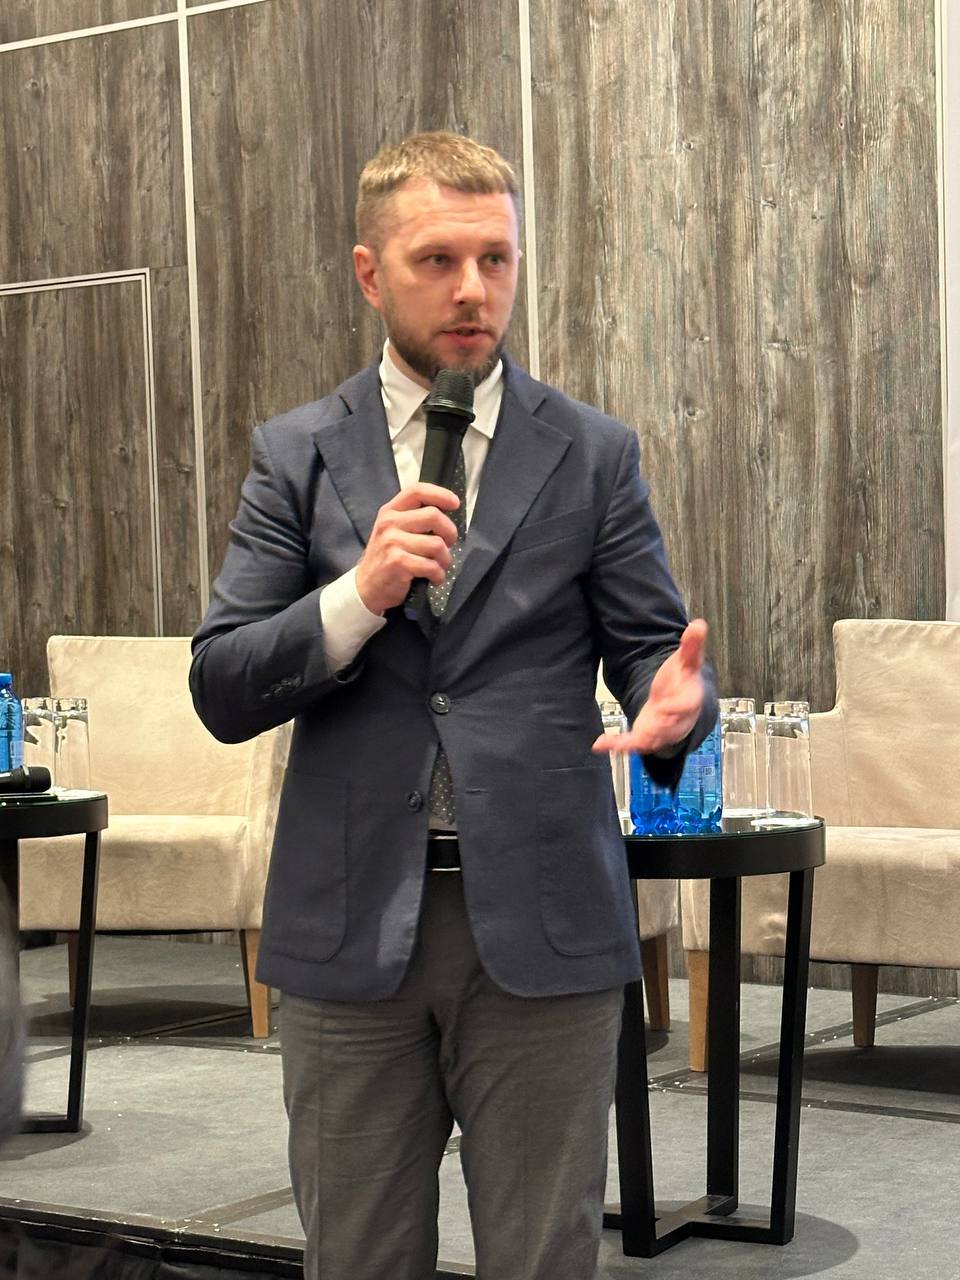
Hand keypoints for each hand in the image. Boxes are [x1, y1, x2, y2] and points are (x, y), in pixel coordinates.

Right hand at [356, 483, 460, 615]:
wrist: (366, 587)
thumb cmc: (386, 558)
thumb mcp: (392, 531)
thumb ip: (413, 519)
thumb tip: (446, 514)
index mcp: (390, 511)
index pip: (417, 491)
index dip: (440, 494)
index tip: (455, 503)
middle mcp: (389, 523)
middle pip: (433, 516)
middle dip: (450, 532)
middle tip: (449, 544)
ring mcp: (392, 543)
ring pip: (437, 544)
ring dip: (445, 559)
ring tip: (439, 565)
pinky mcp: (398, 563)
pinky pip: (431, 566)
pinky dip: (438, 575)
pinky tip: (433, 578)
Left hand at [592, 619, 708, 755]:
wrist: (678, 704)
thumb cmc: (682, 682)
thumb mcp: (687, 661)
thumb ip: (691, 645)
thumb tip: (698, 624)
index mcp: (688, 702)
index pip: (686, 706)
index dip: (677, 708)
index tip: (667, 708)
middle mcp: (675, 721)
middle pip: (669, 729)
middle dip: (658, 730)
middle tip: (646, 734)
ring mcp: (659, 731)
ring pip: (651, 740)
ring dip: (637, 742)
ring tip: (619, 745)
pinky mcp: (644, 736)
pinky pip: (631, 744)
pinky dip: (616, 745)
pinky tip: (599, 744)